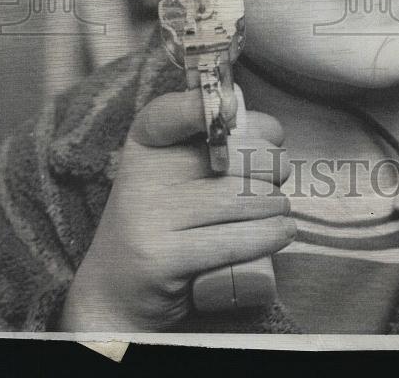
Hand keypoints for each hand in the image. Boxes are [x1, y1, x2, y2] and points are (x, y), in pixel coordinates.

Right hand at [60, 87, 292, 331]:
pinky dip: (270, 234)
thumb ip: (217, 142)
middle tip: (276, 178)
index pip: (171, 113)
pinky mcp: (164, 259)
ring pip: (244, 199)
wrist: (117, 292)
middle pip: (233, 155)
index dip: (203, 106)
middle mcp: (143, 175)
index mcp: (145, 144)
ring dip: (277, 205)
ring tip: (278, 210)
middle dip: (272, 166)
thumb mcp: (177, 173)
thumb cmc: (165, 221)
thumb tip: (271, 130)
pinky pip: (236, 239)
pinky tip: (281, 231)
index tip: (232, 107)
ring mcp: (150, 218)